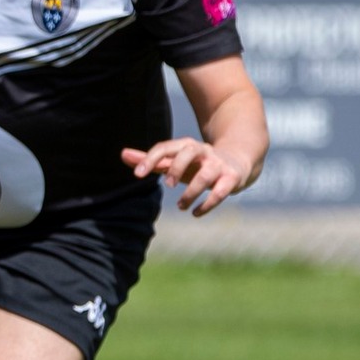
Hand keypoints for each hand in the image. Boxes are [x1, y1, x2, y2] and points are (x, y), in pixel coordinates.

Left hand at [121, 136, 253, 216]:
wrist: (237, 161)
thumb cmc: (197, 164)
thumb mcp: (174, 162)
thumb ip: (150, 160)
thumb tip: (123, 154)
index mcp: (185, 146)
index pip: (166, 148)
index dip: (150, 159)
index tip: (137, 175)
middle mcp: (202, 151)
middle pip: (188, 152)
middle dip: (176, 168)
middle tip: (167, 185)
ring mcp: (218, 164)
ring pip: (206, 175)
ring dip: (191, 192)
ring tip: (181, 206)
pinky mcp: (231, 178)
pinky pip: (221, 191)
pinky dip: (208, 204)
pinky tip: (195, 213)